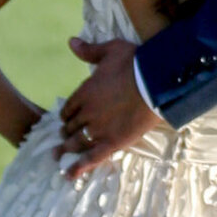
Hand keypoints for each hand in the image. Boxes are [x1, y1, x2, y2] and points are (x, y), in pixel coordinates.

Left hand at [58, 35, 161, 182]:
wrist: (156, 83)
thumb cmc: (135, 64)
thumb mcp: (110, 50)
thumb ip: (89, 50)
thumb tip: (71, 42)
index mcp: (84, 93)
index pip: (68, 109)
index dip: (67, 115)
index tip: (67, 118)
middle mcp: (87, 113)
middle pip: (71, 126)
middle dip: (67, 131)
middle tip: (63, 137)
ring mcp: (99, 129)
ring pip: (77, 142)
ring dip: (67, 148)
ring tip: (59, 155)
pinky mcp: (112, 142)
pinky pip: (91, 158)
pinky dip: (79, 167)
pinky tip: (69, 174)